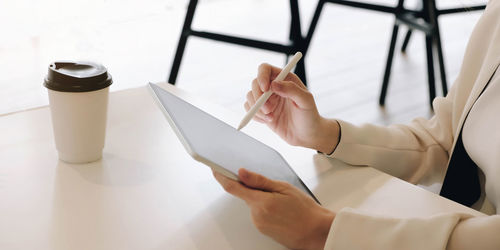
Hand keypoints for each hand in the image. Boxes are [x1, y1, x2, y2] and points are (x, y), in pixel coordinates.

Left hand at [213, 168, 334, 249]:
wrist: (316, 232)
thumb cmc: (305, 211)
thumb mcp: (284, 188)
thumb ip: (260, 181)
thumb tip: (242, 173)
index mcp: (261, 202)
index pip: (233, 187)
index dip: (221, 176)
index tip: (215, 169)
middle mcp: (256, 215)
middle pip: (246, 195)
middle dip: (254, 188)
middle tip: (273, 188)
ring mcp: (259, 224)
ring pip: (253, 204)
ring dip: (262, 199)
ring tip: (283, 202)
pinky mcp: (263, 230)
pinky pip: (259, 214)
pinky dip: (266, 208)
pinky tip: (281, 210)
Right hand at [246, 63, 339, 153]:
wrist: (306, 135)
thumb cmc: (309, 116)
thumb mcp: (305, 101)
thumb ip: (292, 90)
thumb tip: (274, 84)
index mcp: (284, 79)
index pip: (266, 69)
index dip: (262, 76)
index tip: (265, 89)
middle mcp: (273, 87)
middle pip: (255, 83)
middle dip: (258, 97)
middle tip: (268, 109)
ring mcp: (266, 99)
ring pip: (250, 97)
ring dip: (257, 108)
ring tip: (271, 117)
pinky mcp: (261, 111)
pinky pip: (249, 109)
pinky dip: (255, 116)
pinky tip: (268, 120)